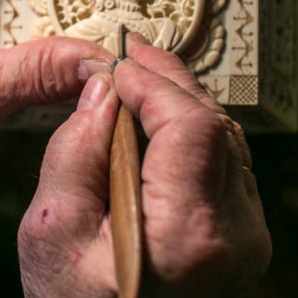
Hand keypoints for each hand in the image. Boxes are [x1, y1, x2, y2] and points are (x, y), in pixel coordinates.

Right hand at [17, 35, 271, 297]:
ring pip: (227, 141)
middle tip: (135, 56)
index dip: (157, 84)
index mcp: (186, 235)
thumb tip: (104, 92)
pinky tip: (159, 124)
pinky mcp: (244, 241)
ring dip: (183, 106)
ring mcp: (247, 241)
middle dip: (172, 83)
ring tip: (142, 82)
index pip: (193, 127)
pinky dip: (192, 136)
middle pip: (218, 127)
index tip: (120, 67)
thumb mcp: (51, 229)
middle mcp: (234, 237)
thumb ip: (76, 151)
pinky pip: (225, 166)